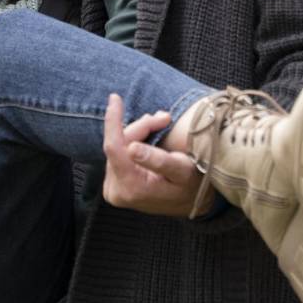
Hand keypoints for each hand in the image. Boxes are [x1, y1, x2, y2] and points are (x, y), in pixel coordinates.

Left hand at [102, 93, 203, 216]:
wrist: (190, 204)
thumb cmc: (190, 184)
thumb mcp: (182, 170)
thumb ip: (158, 159)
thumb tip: (132, 148)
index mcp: (131, 188)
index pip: (113, 147)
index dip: (113, 120)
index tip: (114, 98)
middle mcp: (116, 192)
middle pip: (118, 144)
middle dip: (141, 127)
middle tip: (164, 118)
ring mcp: (112, 190)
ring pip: (118, 147)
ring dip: (138, 134)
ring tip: (160, 128)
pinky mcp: (112, 187)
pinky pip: (118, 155)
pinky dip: (132, 144)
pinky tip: (148, 143)